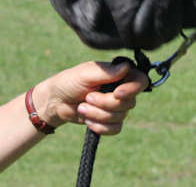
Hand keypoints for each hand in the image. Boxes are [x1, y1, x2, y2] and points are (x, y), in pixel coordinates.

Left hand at [34, 60, 149, 135]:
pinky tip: (87, 121)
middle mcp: (121, 89)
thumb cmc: (69, 82)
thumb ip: (106, 72)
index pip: (139, 80)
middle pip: (128, 103)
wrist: (56, 102)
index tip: (116, 93)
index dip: (132, 89)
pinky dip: (100, 127)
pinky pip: (115, 128)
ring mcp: (116, 106)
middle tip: (87, 97)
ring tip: (82, 107)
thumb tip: (127, 67)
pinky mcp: (110, 121)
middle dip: (105, 103)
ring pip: (120, 116)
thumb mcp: (85, 74)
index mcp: (119, 74)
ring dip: (98, 115)